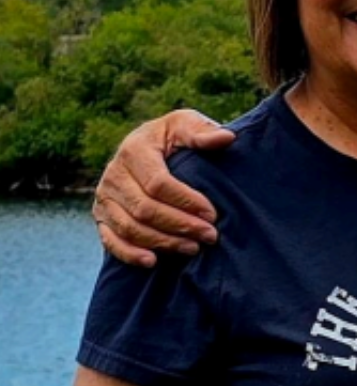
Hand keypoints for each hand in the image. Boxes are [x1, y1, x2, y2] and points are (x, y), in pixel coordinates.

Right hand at [92, 111, 235, 265]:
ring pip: (130, 228)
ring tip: (193, 248)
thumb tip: (226, 138)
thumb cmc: (172, 136)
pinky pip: (111, 240)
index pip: (158, 183)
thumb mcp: (186, 125)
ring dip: (162, 241)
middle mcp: (113, 175)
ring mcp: (104, 198)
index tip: (212, 214)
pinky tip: (152, 261)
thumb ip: (203, 132)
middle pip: (144, 209)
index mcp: (134, 150)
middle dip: (179, 225)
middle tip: (209, 235)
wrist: (147, 147)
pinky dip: (130, 254)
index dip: (186, 201)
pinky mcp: (101, 216)